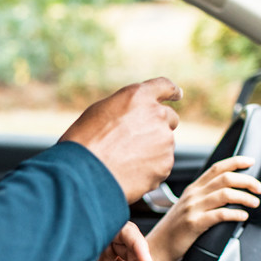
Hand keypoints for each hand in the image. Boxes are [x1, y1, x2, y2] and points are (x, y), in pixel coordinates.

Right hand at [60, 78, 181, 202]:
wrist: (84, 174)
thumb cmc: (84, 142)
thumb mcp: (98, 112)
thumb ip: (124, 110)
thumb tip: (133, 117)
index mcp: (138, 97)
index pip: (164, 86)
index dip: (172, 91)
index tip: (177, 95)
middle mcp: (156, 115)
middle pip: (169, 118)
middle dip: (159, 126)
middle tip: (137, 140)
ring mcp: (164, 142)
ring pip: (164, 145)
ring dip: (151, 150)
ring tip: (124, 161)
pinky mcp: (165, 166)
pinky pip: (161, 166)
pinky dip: (149, 169)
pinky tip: (128, 173)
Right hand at [150, 155, 260, 260]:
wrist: (158, 247)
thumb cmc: (174, 230)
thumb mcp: (187, 207)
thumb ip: (204, 199)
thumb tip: (229, 195)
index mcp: (193, 189)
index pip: (216, 168)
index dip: (235, 162)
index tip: (250, 162)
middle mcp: (193, 195)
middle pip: (225, 178)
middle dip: (247, 180)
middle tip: (259, 188)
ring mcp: (192, 208)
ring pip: (224, 194)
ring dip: (244, 197)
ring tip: (254, 203)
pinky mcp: (194, 223)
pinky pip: (219, 215)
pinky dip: (235, 214)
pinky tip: (242, 216)